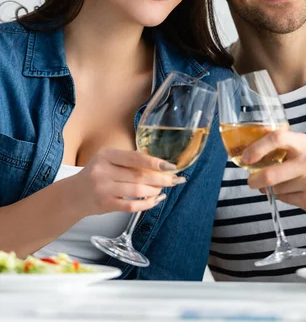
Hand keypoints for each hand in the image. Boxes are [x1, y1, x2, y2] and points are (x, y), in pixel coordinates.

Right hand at [67, 148, 185, 216]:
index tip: (171, 166)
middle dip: (161, 178)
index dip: (154, 162)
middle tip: (176, 180)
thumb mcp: (107, 160)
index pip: (135, 158)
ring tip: (164, 189)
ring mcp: (104, 189)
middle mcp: (103, 171)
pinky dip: (147, 203)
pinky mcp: (106, 205)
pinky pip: (132, 205)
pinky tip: (155, 200)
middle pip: (138, 175)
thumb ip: (128, 161)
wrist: (74, 195)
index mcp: (106, 155)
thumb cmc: (97, 174)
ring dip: (155, 190)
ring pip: (137, 190)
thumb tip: (159, 165)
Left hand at [243, 129, 305, 215]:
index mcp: (305, 144)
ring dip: (272, 189)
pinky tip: (297, 192)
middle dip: (255, 180)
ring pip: (277, 190)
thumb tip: (250, 155)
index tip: (246, 158)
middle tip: (250, 181)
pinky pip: (286, 201)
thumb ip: (284, 146)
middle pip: (272, 174)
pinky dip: (285, 197)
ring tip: (282, 184)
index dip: (258, 148)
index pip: (277, 138)